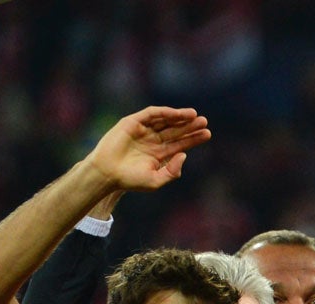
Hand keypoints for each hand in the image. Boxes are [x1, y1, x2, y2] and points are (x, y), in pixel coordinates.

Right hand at [86, 106, 209, 192]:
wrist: (107, 173)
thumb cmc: (130, 180)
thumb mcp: (156, 180)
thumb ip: (172, 171)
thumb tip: (184, 155)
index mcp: (159, 154)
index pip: (180, 144)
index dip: (193, 139)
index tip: (208, 134)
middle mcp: (153, 141)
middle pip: (176, 131)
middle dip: (190, 126)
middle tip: (205, 122)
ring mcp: (143, 131)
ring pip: (165, 121)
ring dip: (179, 117)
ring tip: (194, 116)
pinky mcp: (132, 122)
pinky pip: (151, 114)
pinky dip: (164, 112)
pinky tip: (176, 114)